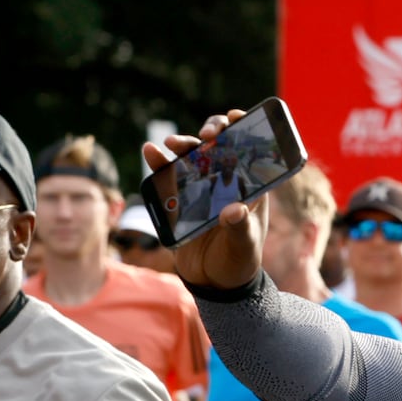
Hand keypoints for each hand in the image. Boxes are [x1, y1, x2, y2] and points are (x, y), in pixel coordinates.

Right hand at [142, 111, 266, 289]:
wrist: (214, 283)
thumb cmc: (238, 262)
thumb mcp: (244, 246)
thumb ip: (240, 228)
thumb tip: (234, 210)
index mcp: (251, 187)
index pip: (251, 149)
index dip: (245, 128)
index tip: (236, 118)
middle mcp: (228, 181)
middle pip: (220, 144)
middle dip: (213, 131)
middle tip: (207, 134)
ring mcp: (203, 186)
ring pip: (193, 155)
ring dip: (183, 143)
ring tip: (171, 143)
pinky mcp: (182, 197)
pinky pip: (170, 173)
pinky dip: (159, 160)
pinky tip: (150, 152)